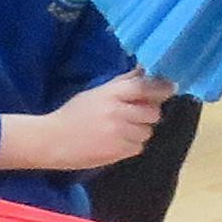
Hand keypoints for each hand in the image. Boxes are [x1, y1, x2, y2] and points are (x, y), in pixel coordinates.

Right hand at [47, 69, 169, 167]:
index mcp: (111, 93)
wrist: (51, 140)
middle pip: (153, 112)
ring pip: (147, 132)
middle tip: (132, 116)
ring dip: (138, 131)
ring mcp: (119, 132)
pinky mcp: (118, 151)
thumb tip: (144, 71)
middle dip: (147, 115)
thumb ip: (122, 83)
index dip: (162, 88)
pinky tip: (115, 142)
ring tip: (120, 131)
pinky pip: (138, 147)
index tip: (170, 88)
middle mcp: (118, 111)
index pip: (146, 87)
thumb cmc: (72, 114)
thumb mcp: (95, 93)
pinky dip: (131, 145)